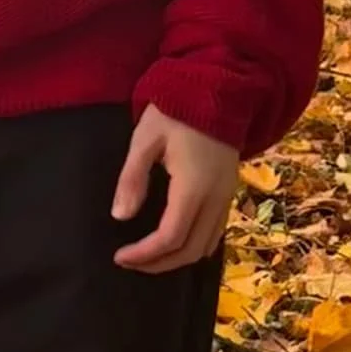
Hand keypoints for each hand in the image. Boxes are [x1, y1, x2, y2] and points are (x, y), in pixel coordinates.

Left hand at [112, 104, 238, 273]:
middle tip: (130, 261)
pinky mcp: (230, 191)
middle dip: (159, 264)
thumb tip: (120, 217)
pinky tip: (175, 241)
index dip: (145, 254)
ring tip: (149, 256)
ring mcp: (227, 196)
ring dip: (178, 259)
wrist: (216, 87)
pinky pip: (216, 233)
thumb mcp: (146, 138)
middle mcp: (216, 199)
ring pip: (207, 247)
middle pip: (191, 251)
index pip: (170, 237)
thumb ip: (133, 178)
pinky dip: (195, 246)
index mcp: (193, 187)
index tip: (120, 256)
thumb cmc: (176, 110)